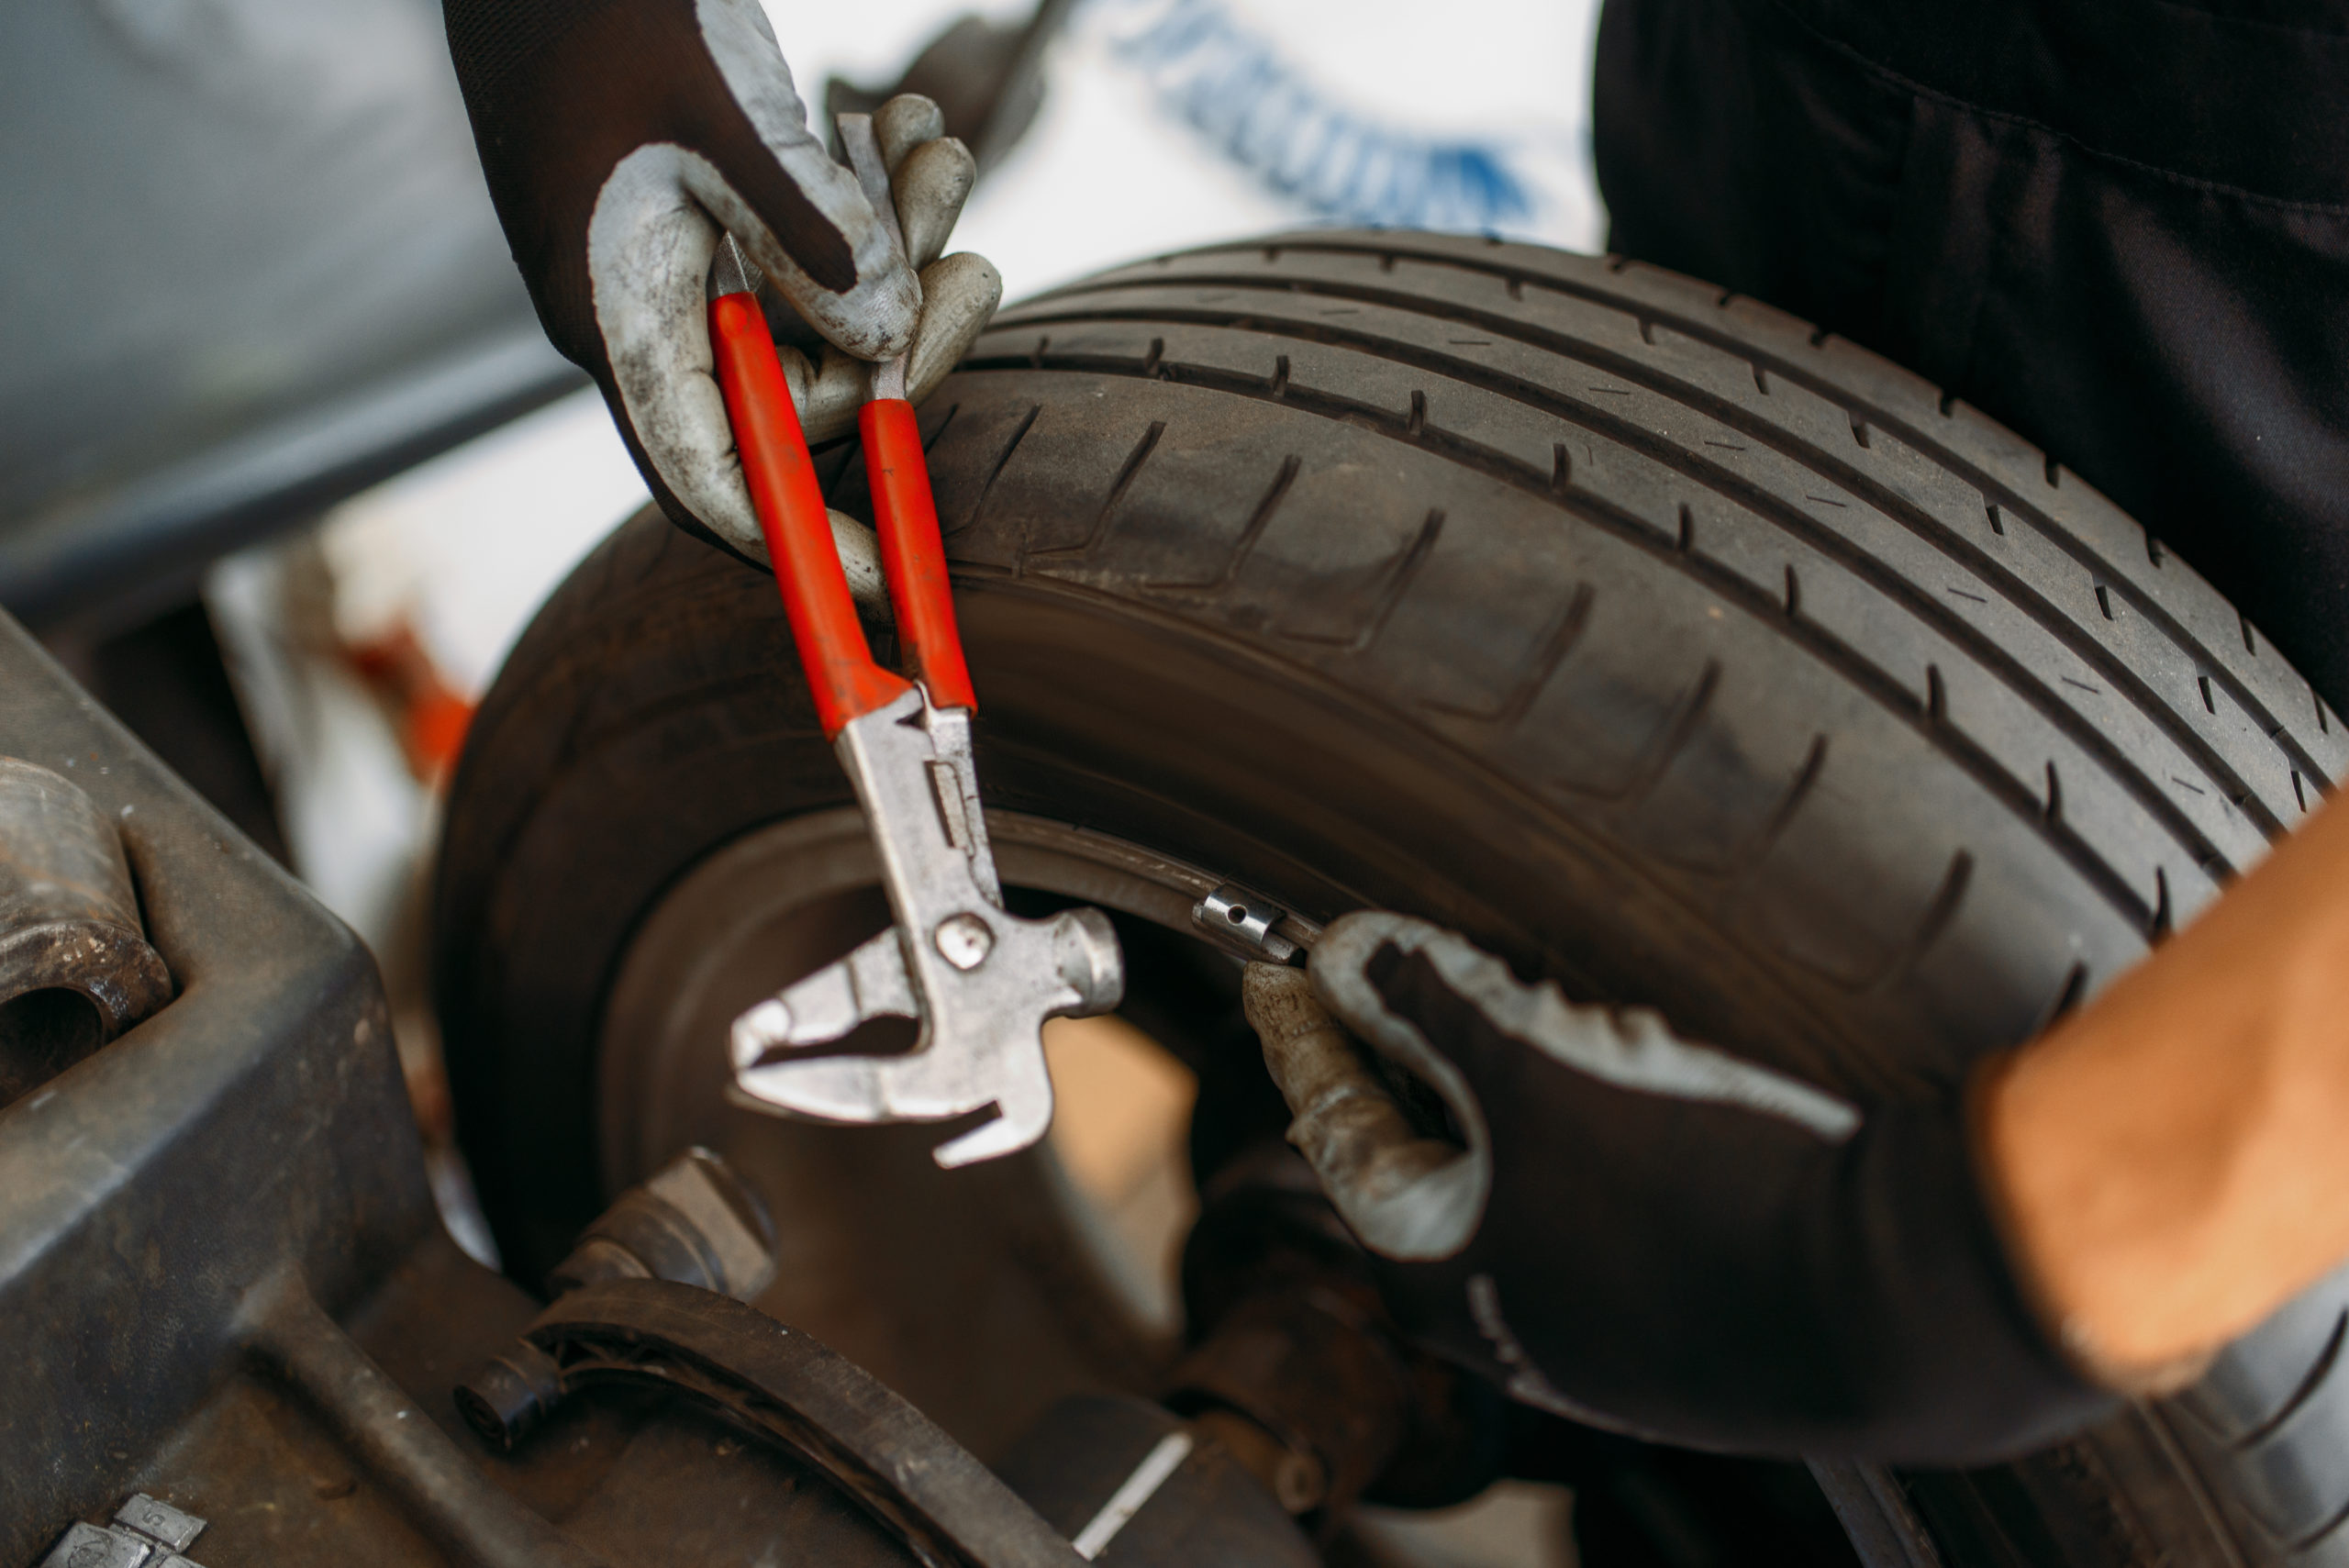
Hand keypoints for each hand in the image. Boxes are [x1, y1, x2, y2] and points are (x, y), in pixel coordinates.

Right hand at [444, 0, 1000, 558]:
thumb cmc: (598, 1)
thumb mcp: (718, 110)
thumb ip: (806, 232)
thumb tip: (888, 347)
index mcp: (612, 316)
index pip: (712, 479)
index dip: (802, 539)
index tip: (894, 582)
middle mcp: (642, 309)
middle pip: (799, 384)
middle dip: (899, 328)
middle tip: (977, 259)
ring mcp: (673, 259)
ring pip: (819, 302)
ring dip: (895, 237)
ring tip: (937, 145)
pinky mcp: (704, 208)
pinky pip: (805, 239)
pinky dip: (861, 193)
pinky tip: (899, 121)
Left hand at [1265, 912, 2115, 1461]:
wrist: (1891, 1298)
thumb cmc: (1700, 1194)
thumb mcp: (1535, 1071)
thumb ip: (1432, 1005)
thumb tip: (1351, 953)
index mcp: (1431, 1264)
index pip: (1334, 1120)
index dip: (1308, 1029)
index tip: (1282, 969)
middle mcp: (1494, 1313)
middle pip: (1425, 1143)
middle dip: (1419, 1046)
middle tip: (1399, 965)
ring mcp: (1585, 1324)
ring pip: (1516, 1166)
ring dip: (1512, 1077)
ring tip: (1530, 1005)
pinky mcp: (1667, 1314)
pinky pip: (1594, 1195)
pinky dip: (1588, 1123)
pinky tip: (1627, 1076)